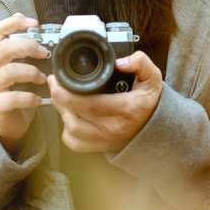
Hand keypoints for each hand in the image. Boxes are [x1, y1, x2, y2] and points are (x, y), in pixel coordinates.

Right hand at [0, 13, 49, 152]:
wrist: (9, 121)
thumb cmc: (17, 91)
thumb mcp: (21, 68)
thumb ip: (28, 54)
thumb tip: (47, 40)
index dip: (14, 23)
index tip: (33, 23)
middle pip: (4, 48)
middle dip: (27, 47)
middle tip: (44, 53)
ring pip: (8, 72)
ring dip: (30, 72)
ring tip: (44, 78)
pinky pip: (12, 97)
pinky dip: (29, 97)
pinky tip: (38, 99)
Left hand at [48, 51, 162, 152]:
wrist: (156, 127)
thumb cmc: (149, 103)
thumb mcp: (152, 79)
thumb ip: (140, 63)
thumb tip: (120, 62)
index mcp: (126, 109)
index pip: (91, 105)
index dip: (68, 95)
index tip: (57, 83)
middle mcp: (114, 128)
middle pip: (76, 117)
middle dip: (59, 99)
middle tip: (53, 84)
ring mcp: (105, 140)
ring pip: (72, 129)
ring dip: (61, 112)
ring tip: (58, 97)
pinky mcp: (100, 147)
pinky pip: (75, 143)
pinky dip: (66, 130)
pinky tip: (68, 116)